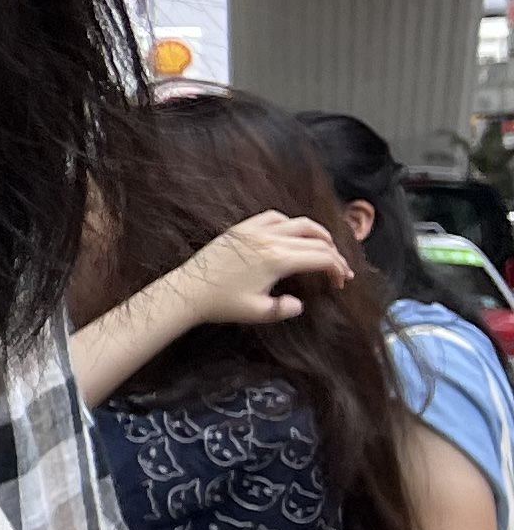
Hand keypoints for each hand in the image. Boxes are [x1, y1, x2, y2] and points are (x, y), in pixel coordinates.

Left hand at [171, 211, 354, 326]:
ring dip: (318, 234)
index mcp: (277, 260)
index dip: (337, 269)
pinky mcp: (241, 228)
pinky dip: (291, 223)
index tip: (341, 282)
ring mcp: (254, 230)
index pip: (321, 257)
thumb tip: (299, 304)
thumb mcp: (257, 313)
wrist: (187, 291)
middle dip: (333, 254)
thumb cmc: (221, 304)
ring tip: (326, 247)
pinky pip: (273, 216)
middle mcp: (269, 239)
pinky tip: (294, 234)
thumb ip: (284, 309)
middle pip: (316, 239)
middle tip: (339, 270)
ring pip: (299, 222)